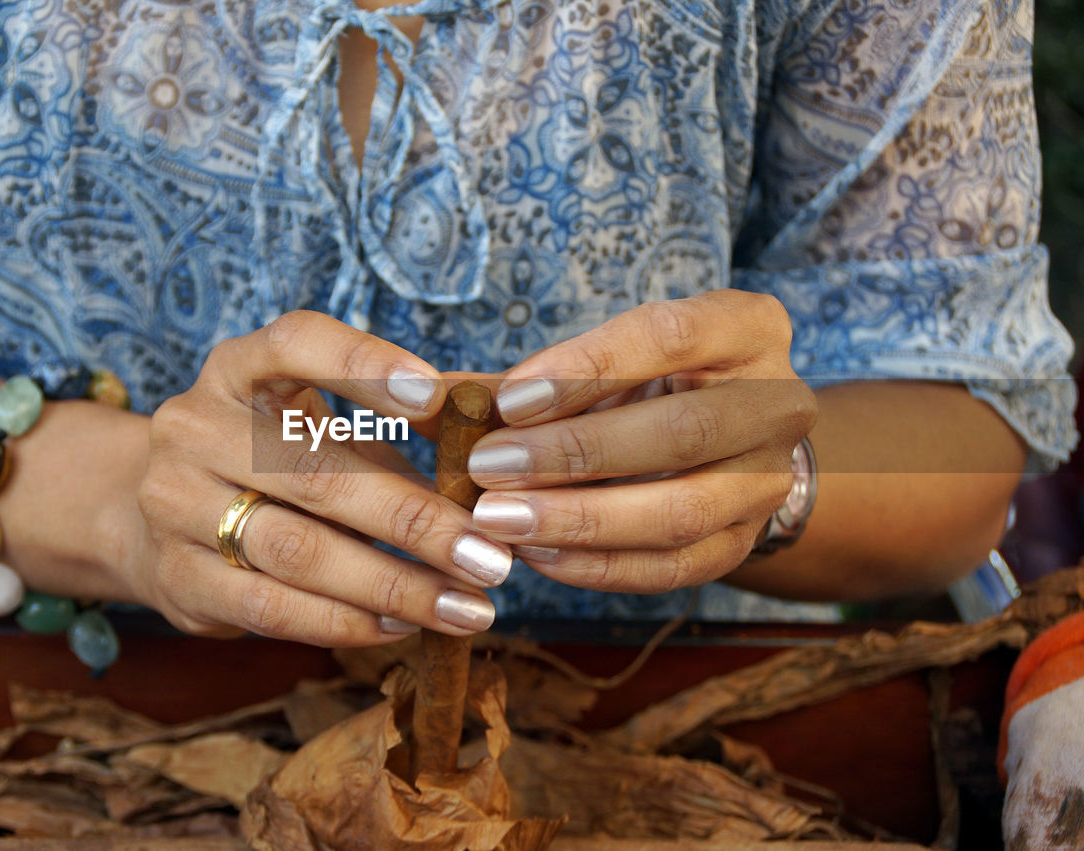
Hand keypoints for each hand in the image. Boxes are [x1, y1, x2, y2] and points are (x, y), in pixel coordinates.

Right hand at [134, 311, 506, 645]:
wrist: (165, 515)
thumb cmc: (279, 459)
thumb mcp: (328, 422)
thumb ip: (405, 424)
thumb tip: (504, 434)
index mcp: (238, 368)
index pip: (295, 344)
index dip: (363, 365)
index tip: (435, 398)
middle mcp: (194, 426)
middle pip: (313, 472)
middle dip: (414, 521)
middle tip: (488, 555)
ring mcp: (174, 502)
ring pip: (296, 551)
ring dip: (393, 586)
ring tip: (465, 605)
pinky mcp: (176, 576)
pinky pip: (270, 608)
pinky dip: (345, 622)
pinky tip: (402, 627)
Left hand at [466, 290, 816, 593]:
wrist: (723, 441)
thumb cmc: (642, 385)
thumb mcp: (599, 364)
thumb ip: (520, 380)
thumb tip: (419, 401)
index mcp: (746, 328)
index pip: (670, 335)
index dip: (587, 368)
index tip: (508, 400)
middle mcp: (777, 402)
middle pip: (683, 431)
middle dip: (575, 454)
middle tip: (487, 472)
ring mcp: (769, 480)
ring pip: (682, 511)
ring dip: (581, 521)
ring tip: (499, 523)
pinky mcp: (745, 544)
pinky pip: (673, 567)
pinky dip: (599, 565)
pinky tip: (537, 555)